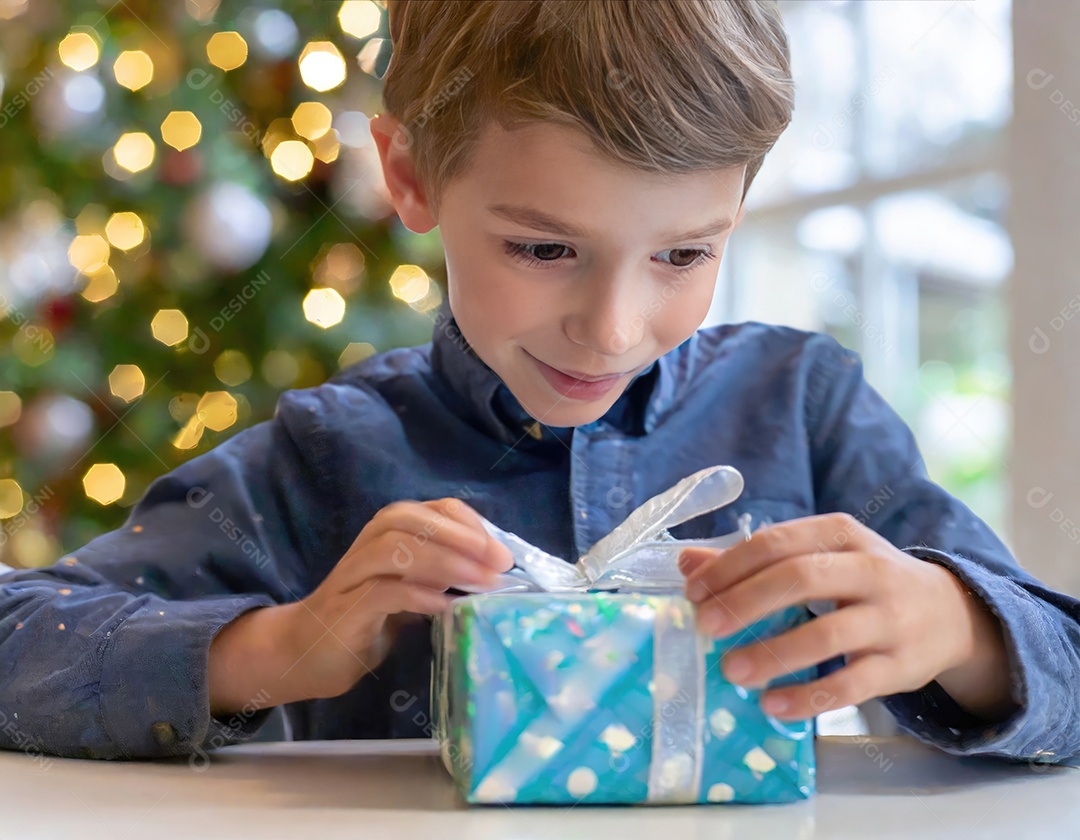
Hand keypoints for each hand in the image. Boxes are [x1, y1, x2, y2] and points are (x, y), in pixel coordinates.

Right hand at [209, 498, 511, 715]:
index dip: (471, 525)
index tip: (502, 552)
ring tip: (481, 584)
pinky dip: (418, 595)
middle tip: (499, 563)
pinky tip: (446, 607)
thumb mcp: (409, 589)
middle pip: (413, 520)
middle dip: (461, 537)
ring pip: (395, 549)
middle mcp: (369, 543)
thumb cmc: (365, 618)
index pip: (435, 509)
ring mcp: (352, 575)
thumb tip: (492, 572)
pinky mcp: (344, 610)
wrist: (303, 652)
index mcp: (388, 532)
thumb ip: (441, 575)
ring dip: (445, 563)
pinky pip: (382, 592)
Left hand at [678, 512, 1014, 721]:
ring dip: (773, 653)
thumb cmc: (863, 581)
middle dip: (745, 602)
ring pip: (827, 634)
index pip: (777, 543)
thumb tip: (686, 562)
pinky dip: (808, 696)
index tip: (694, 592)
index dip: (730, 567)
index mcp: (840, 534)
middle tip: (706, 627)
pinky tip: (772, 704)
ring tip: (731, 670)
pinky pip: (851, 684)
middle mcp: (870, 569)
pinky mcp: (901, 666)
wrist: (949, 613)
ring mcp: (889, 619)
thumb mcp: (817, 556)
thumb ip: (753, 560)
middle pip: (799, 579)